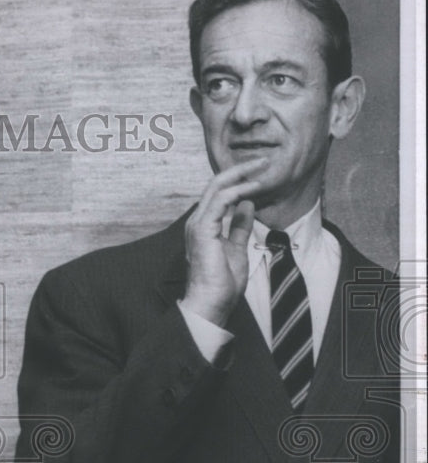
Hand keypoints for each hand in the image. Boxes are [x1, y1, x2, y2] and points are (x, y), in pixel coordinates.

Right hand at [183, 160, 264, 326]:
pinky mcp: (203, 229)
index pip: (219, 194)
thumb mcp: (238, 248)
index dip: (239, 180)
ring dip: (241, 174)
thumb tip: (248, 205)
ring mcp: (198, 223)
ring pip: (217, 187)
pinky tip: (255, 187)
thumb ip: (240, 226)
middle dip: (240, 170)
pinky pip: (221, 200)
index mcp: (204, 225)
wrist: (211, 302)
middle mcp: (198, 220)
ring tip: (262, 166)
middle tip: (263, 160)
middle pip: (216, 185)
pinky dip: (238, 190)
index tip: (260, 173)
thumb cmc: (221, 283)